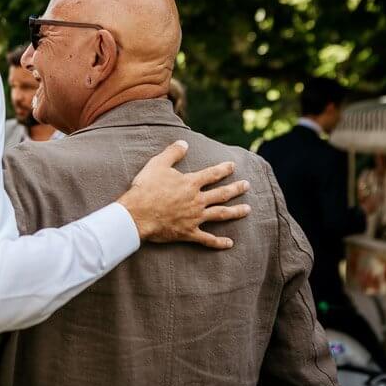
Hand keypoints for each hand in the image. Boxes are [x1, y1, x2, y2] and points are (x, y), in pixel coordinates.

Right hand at [118, 140, 250, 248]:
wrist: (137, 214)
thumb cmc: (145, 188)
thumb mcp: (157, 164)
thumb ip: (173, 153)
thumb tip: (184, 142)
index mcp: (191, 183)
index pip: (212, 174)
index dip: (223, 169)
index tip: (233, 166)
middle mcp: (197, 200)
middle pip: (222, 194)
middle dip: (236, 189)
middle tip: (247, 186)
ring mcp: (194, 218)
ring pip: (220, 214)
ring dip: (236, 212)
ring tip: (247, 209)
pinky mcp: (188, 232)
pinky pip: (207, 239)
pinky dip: (219, 242)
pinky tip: (230, 243)